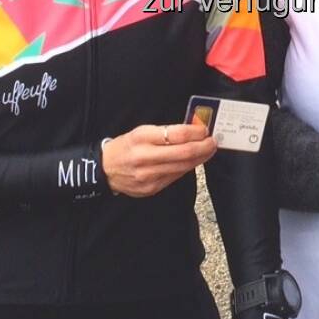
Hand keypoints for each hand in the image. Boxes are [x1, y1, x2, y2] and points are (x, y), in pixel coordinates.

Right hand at [100, 122, 215, 197]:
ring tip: (208, 150)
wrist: (105, 170)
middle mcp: (145, 157)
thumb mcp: (141, 131)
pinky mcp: (151, 188)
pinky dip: (187, 167)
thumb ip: (165, 131)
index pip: (177, 134)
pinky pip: (175, 177)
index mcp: (142, 138)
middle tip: (213, 141)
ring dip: (200, 158)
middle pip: (184, 153)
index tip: (205, 129)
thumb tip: (192, 130)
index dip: (196, 132)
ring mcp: (148, 176)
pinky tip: (193, 162)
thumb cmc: (126, 146)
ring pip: (183, 167)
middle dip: (204, 147)